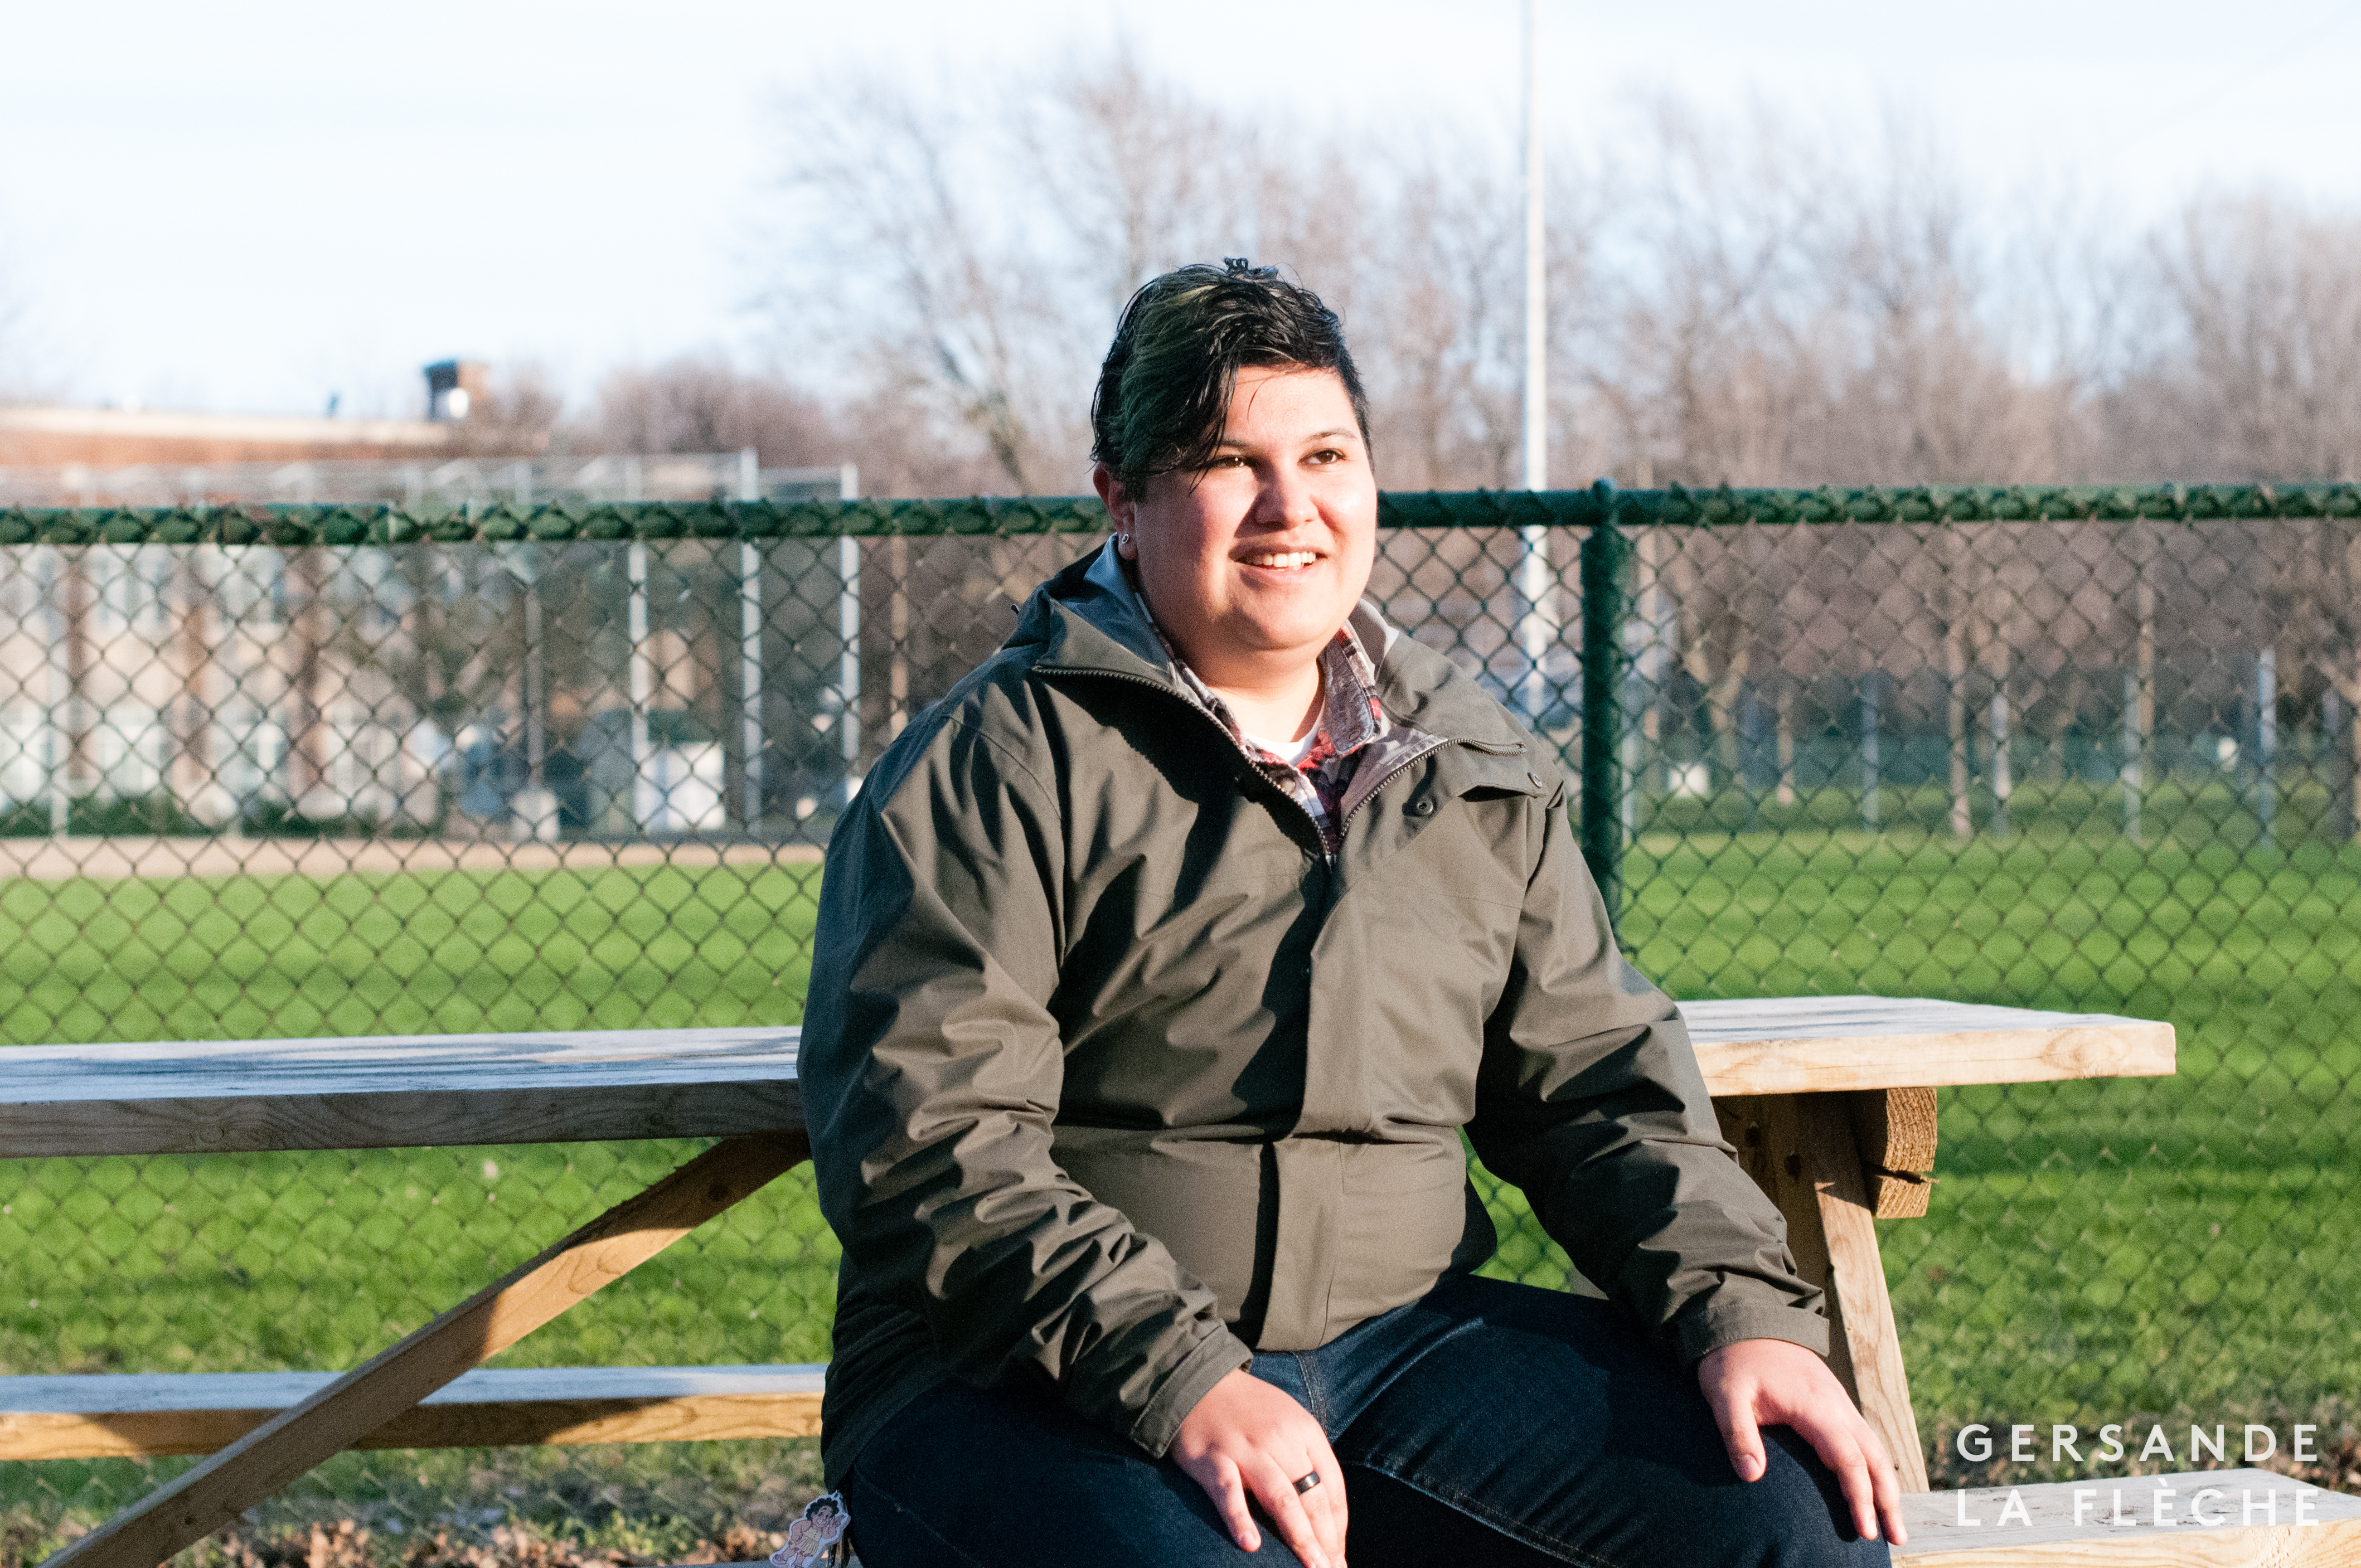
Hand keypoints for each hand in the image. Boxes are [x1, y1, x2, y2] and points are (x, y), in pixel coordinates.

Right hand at [1172, 1368, 1348, 1566]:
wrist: (1197, 1379)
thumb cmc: (1249, 1411)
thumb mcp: (1288, 1423)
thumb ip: (1307, 1460)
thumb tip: (1326, 1515)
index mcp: (1305, 1431)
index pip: (1332, 1487)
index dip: (1338, 1528)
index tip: (1339, 1558)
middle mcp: (1280, 1440)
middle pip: (1312, 1498)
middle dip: (1326, 1542)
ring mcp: (1246, 1449)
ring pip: (1281, 1498)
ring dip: (1299, 1538)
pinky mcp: (1213, 1459)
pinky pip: (1228, 1492)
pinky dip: (1240, 1519)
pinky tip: (1251, 1545)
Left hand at [1698, 1338, 1906, 1545]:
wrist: (1743, 1318)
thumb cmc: (1733, 1360)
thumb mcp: (1724, 1395)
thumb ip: (1738, 1434)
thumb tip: (1751, 1476)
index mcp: (1815, 1405)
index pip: (1848, 1458)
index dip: (1859, 1496)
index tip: (1865, 1530)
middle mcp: (1836, 1404)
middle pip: (1875, 1456)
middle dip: (1888, 1499)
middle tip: (1897, 1538)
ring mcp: (1838, 1402)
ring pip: (1874, 1447)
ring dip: (1886, 1484)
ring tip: (1892, 1522)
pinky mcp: (1832, 1401)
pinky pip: (1862, 1437)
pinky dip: (1874, 1465)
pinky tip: (1872, 1485)